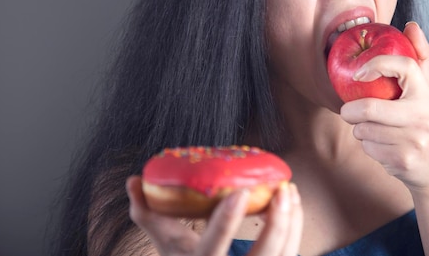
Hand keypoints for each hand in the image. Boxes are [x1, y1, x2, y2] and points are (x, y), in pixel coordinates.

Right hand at [126, 176, 302, 255]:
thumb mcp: (165, 241)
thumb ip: (147, 213)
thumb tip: (132, 181)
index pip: (212, 249)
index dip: (226, 223)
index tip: (240, 192)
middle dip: (277, 223)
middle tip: (282, 189)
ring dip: (291, 222)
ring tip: (290, 191)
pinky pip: (289, 255)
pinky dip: (295, 230)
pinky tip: (293, 205)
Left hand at [338, 22, 428, 192]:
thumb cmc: (427, 123)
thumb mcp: (426, 91)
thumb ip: (419, 58)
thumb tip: (411, 25)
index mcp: (426, 94)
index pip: (403, 66)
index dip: (377, 64)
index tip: (358, 72)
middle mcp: (423, 116)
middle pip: (371, 108)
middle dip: (350, 111)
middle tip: (346, 111)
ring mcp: (413, 140)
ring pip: (365, 131)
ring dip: (360, 131)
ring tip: (373, 130)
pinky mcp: (403, 161)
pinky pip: (369, 149)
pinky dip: (368, 147)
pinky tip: (382, 147)